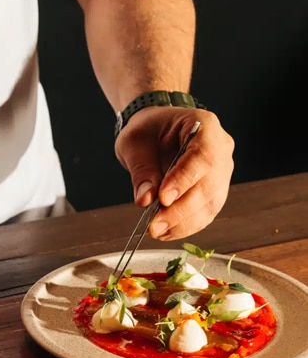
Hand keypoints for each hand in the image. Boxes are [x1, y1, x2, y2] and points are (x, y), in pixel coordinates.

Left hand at [114, 107, 233, 239]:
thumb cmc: (148, 129)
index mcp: (206, 126)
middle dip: (180, 209)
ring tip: (156, 230)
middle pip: (209, 185)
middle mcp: (221, 149)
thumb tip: (145, 199)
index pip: (203, 155)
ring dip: (183, 222)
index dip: (184, 179)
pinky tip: (166, 231)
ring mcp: (222, 171)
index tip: (163, 198)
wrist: (156, 131)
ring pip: (210, 204)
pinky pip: (206, 212)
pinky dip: (186, 225)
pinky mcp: (216, 190)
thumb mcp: (134, 142)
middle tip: (154, 224)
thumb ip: (141, 169)